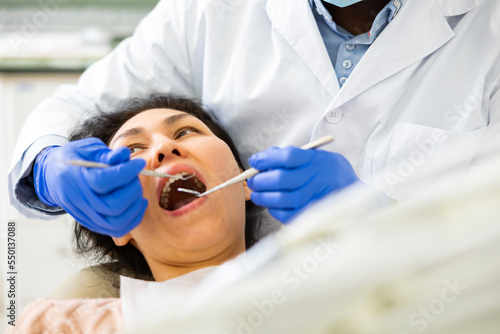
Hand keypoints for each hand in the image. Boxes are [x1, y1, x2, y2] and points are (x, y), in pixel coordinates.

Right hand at [33, 138, 147, 236]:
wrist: (52, 175)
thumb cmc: (74, 158)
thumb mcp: (88, 148)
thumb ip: (107, 154)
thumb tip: (125, 155)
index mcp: (75, 177)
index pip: (103, 181)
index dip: (127, 172)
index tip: (140, 163)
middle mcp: (78, 199)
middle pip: (112, 206)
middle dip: (132, 190)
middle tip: (137, 177)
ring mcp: (84, 214)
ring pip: (115, 223)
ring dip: (134, 208)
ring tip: (139, 192)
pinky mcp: (91, 223)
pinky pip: (116, 229)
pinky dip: (133, 219)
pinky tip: (139, 203)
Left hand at [247, 146, 357, 222]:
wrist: (357, 193)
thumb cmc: (331, 173)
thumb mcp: (318, 156)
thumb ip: (293, 155)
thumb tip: (266, 157)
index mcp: (316, 160)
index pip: (287, 157)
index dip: (266, 158)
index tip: (255, 160)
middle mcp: (317, 178)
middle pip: (281, 179)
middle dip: (261, 180)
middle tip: (253, 180)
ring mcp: (315, 197)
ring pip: (282, 198)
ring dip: (264, 196)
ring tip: (257, 194)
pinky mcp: (313, 214)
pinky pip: (288, 214)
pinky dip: (275, 210)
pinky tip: (271, 205)